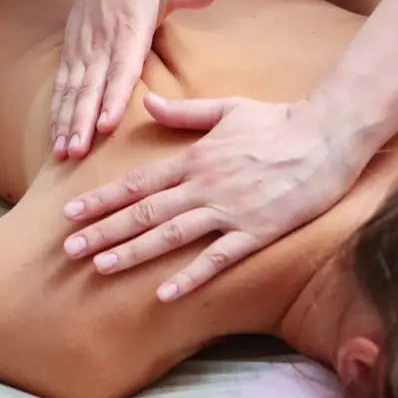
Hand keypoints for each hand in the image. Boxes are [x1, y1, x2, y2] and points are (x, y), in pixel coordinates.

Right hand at [51, 0, 221, 159]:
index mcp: (129, 29)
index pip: (121, 68)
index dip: (113, 97)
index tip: (106, 125)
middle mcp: (102, 42)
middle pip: (91, 87)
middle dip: (83, 121)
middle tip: (78, 152)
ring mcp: (83, 49)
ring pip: (73, 90)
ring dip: (67, 122)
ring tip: (64, 152)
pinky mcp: (72, 53)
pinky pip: (63, 86)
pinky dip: (58, 111)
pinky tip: (56, 137)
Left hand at [61, 95, 370, 300]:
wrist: (328, 136)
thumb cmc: (279, 121)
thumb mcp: (228, 109)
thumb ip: (185, 112)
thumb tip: (148, 102)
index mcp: (195, 158)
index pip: (138, 182)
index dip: (101, 199)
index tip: (71, 212)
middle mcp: (205, 185)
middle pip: (144, 212)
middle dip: (103, 231)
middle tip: (69, 249)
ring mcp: (230, 210)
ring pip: (171, 235)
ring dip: (133, 252)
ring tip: (99, 268)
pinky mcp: (257, 231)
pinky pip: (217, 258)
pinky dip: (190, 277)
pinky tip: (163, 294)